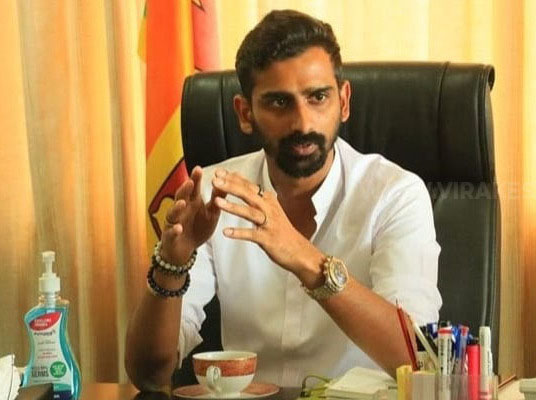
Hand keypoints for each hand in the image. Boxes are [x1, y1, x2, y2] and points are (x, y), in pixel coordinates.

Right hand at [161, 166, 225, 264]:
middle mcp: (181, 210)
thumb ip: (217, 199)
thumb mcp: (211, 213)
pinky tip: (178, 228)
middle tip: (190, 182)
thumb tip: (226, 182)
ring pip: (173, 213)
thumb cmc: (198, 228)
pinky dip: (174, 230)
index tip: (198, 169)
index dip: (194, 179)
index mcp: (192, 202)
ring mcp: (174, 222)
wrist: (186, 249)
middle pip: (180, 197)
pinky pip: (171, 232)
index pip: (192, 188)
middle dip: (184, 189)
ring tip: (183, 203)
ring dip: (177, 208)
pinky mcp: (171, 236)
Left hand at [211, 169, 323, 284]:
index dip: (233, 178)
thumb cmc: (279, 228)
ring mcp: (268, 223)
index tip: (218, 172)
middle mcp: (269, 208)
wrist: (297, 249)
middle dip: (231, 187)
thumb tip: (238, 176)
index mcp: (267, 200)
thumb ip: (253, 193)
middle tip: (215, 181)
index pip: (249, 185)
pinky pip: (251, 234)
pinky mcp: (267, 238)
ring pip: (249, 212)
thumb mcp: (268, 207)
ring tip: (217, 201)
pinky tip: (226, 232)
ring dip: (233, 206)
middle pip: (248, 194)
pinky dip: (239, 233)